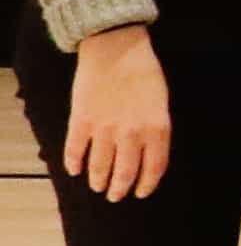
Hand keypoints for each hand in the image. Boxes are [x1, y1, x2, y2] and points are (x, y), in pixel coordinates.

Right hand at [55, 25, 168, 202]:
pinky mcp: (82, 121)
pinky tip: (74, 170)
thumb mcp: (161, 101)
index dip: (147, 184)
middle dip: (120, 189)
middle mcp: (132, 132)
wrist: (116, 49)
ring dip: (98, 180)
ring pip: (100, 166)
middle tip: (115, 196)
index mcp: (157, 127)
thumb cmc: (143, 72)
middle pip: (126, 172)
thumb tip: (148, 152)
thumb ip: (156, 128)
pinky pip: (76, 150)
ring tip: (98, 186)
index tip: (141, 192)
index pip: (154, 167)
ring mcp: (105, 128)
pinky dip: (74, 163)